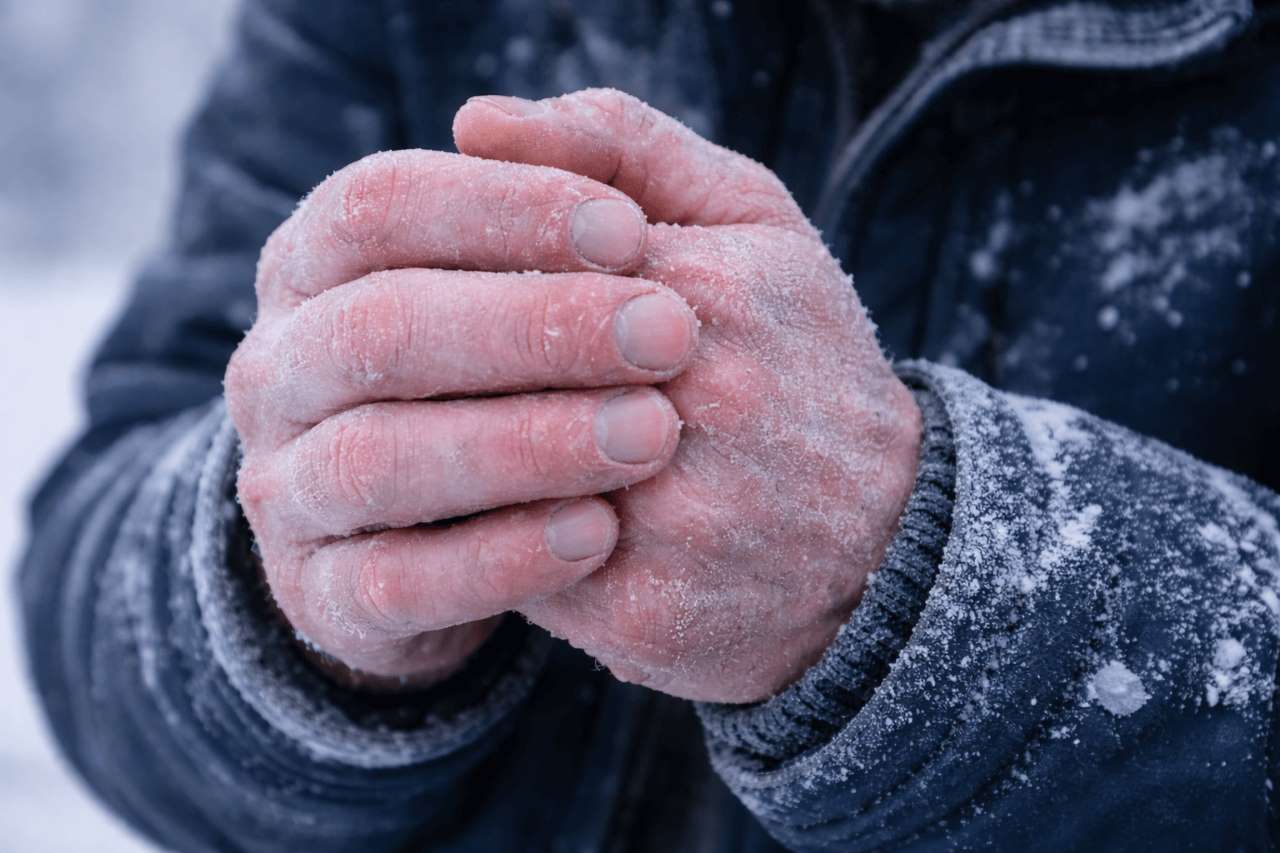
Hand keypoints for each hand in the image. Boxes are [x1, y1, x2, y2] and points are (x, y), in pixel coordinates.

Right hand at [225, 148, 700, 683]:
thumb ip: (562, 170)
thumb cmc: (533, 364)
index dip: (504, 210)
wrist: (469, 526)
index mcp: (318, 266)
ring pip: (378, 459)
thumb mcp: (564, 255)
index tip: (632, 233)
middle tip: (670, 334)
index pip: (376, 206)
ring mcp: (290, 487)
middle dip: (530, 328)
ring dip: (522, 443)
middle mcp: (281, 368)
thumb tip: (489, 117)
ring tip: (652, 435)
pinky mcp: (326, 594)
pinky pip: (394, 583)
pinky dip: (499, 559)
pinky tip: (599, 535)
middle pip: (377, 328)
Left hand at [453, 89, 922, 701]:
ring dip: (447, 452)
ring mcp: (666, 527)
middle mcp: (689, 413)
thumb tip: (471, 125)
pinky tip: (496, 514)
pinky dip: (483, 537)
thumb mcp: (751, 221)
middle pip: (486, 376)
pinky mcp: (638, 617)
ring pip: (483, 478)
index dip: (466, 276)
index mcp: (704, 296)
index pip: (516, 261)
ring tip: (446, 436)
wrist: (886, 538)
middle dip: (442, 370)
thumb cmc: (801, 361)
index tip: (462, 292)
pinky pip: (508, 569)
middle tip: (419, 372)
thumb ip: (621, 144)